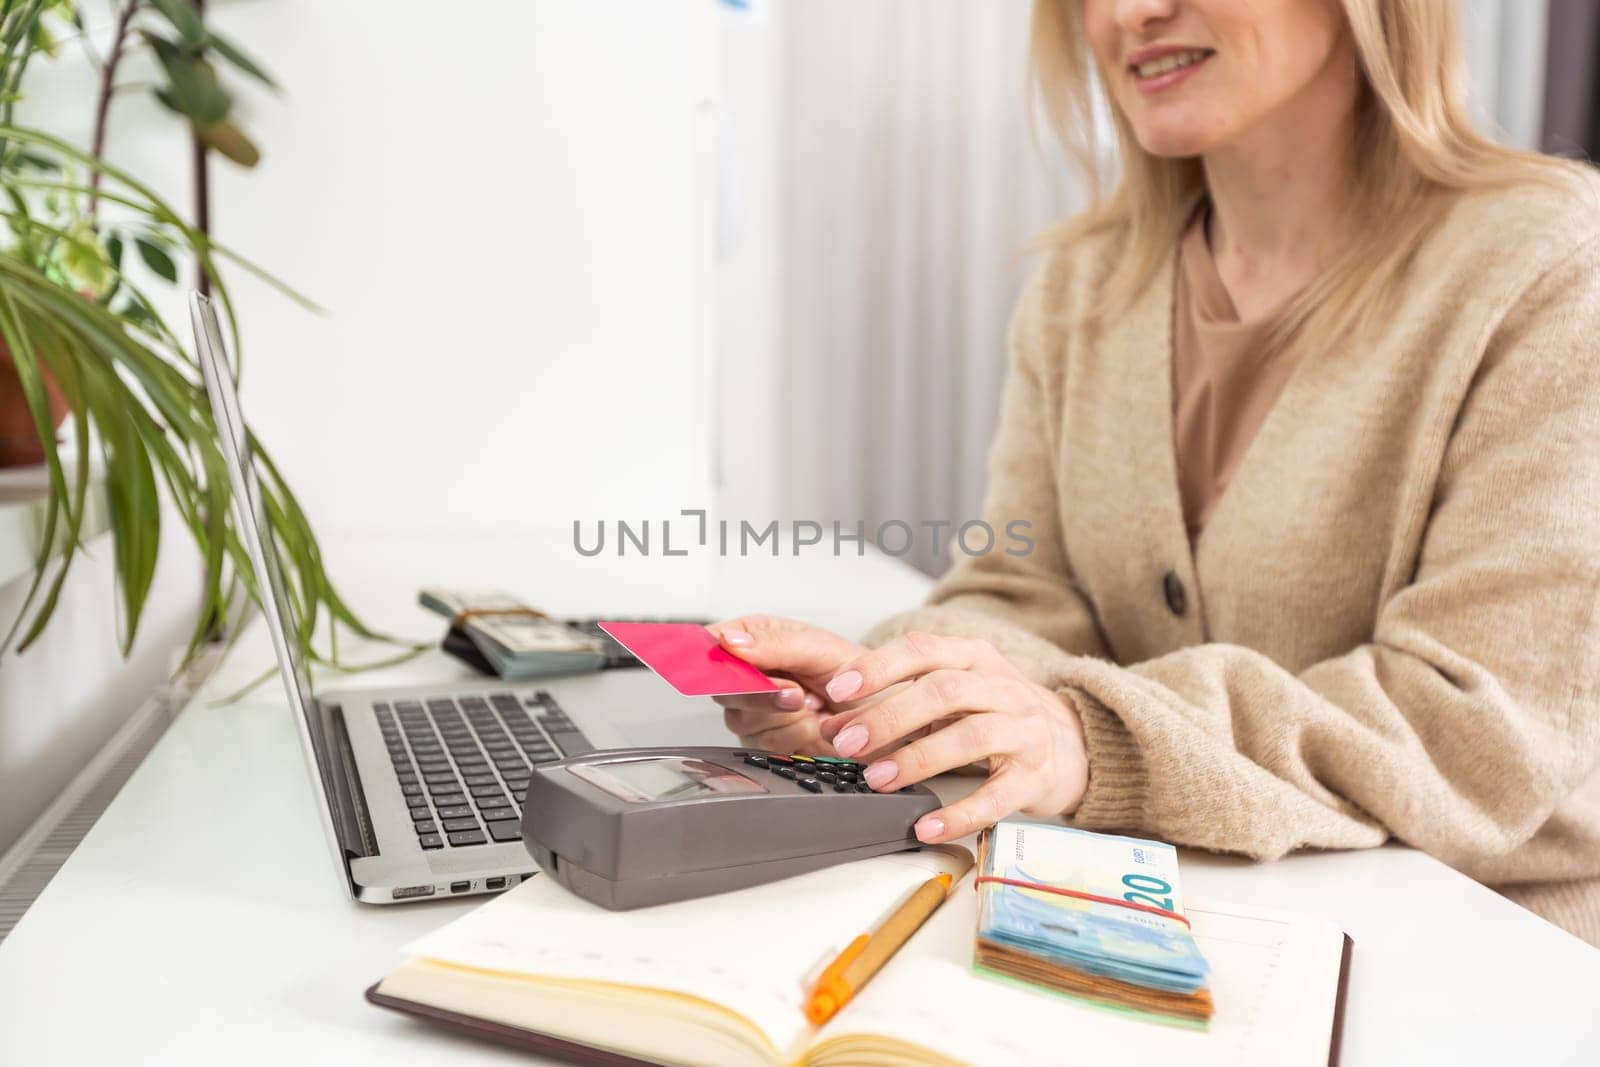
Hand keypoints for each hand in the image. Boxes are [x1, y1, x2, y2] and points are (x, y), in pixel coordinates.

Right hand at [707, 615, 870, 755]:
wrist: (883, 716)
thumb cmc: (857, 675)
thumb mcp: (822, 650)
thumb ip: (776, 644)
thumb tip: (731, 640)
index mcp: (756, 638)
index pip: (712, 641)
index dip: (710, 654)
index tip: (730, 665)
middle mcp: (747, 674)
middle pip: (721, 686)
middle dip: (763, 693)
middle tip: (797, 693)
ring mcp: (752, 710)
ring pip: (743, 719)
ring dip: (785, 716)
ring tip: (814, 704)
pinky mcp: (763, 742)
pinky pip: (763, 744)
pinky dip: (794, 736)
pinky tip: (813, 725)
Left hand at [816, 632, 1088, 844]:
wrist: (1072, 744)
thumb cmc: (994, 715)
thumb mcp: (950, 697)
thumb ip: (894, 704)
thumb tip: (832, 726)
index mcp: (974, 658)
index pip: (923, 650)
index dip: (879, 667)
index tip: (838, 689)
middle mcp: (1002, 688)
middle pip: (944, 692)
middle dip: (889, 716)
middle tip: (847, 742)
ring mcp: (1023, 731)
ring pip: (970, 736)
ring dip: (918, 758)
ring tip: (877, 779)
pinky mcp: (1035, 776)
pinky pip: (996, 796)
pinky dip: (959, 812)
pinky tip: (926, 826)